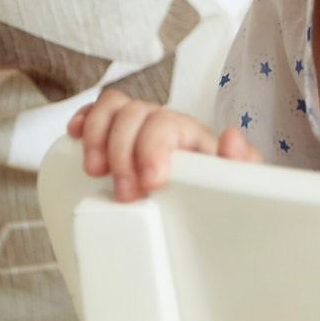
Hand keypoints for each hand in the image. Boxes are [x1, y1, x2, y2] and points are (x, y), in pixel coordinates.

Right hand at [68, 86, 260, 201]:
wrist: (209, 213)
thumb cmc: (218, 198)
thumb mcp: (236, 188)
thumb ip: (243, 166)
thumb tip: (231, 139)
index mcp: (190, 135)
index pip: (166, 123)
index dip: (152, 147)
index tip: (149, 181)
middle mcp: (162, 125)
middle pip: (134, 114)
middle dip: (122, 152)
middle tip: (124, 192)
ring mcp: (137, 129)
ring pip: (112, 107)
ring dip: (97, 135)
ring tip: (94, 170)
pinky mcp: (115, 139)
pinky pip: (96, 114)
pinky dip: (84, 119)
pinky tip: (76, 136)